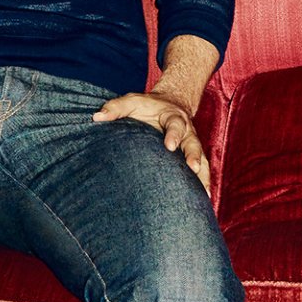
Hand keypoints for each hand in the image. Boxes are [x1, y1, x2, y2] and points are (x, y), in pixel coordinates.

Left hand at [93, 91, 210, 193]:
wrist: (168, 104)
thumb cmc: (146, 107)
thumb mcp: (132, 101)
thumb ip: (116, 108)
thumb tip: (97, 117)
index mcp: (173, 116)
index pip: (175, 124)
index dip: (173, 134)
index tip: (169, 146)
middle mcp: (187, 131)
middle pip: (193, 143)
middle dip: (194, 156)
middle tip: (193, 168)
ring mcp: (190, 146)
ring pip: (201, 160)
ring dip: (203, 176)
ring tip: (204, 194)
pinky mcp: (190, 158)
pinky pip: (201, 172)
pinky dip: (203, 184)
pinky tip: (204, 200)